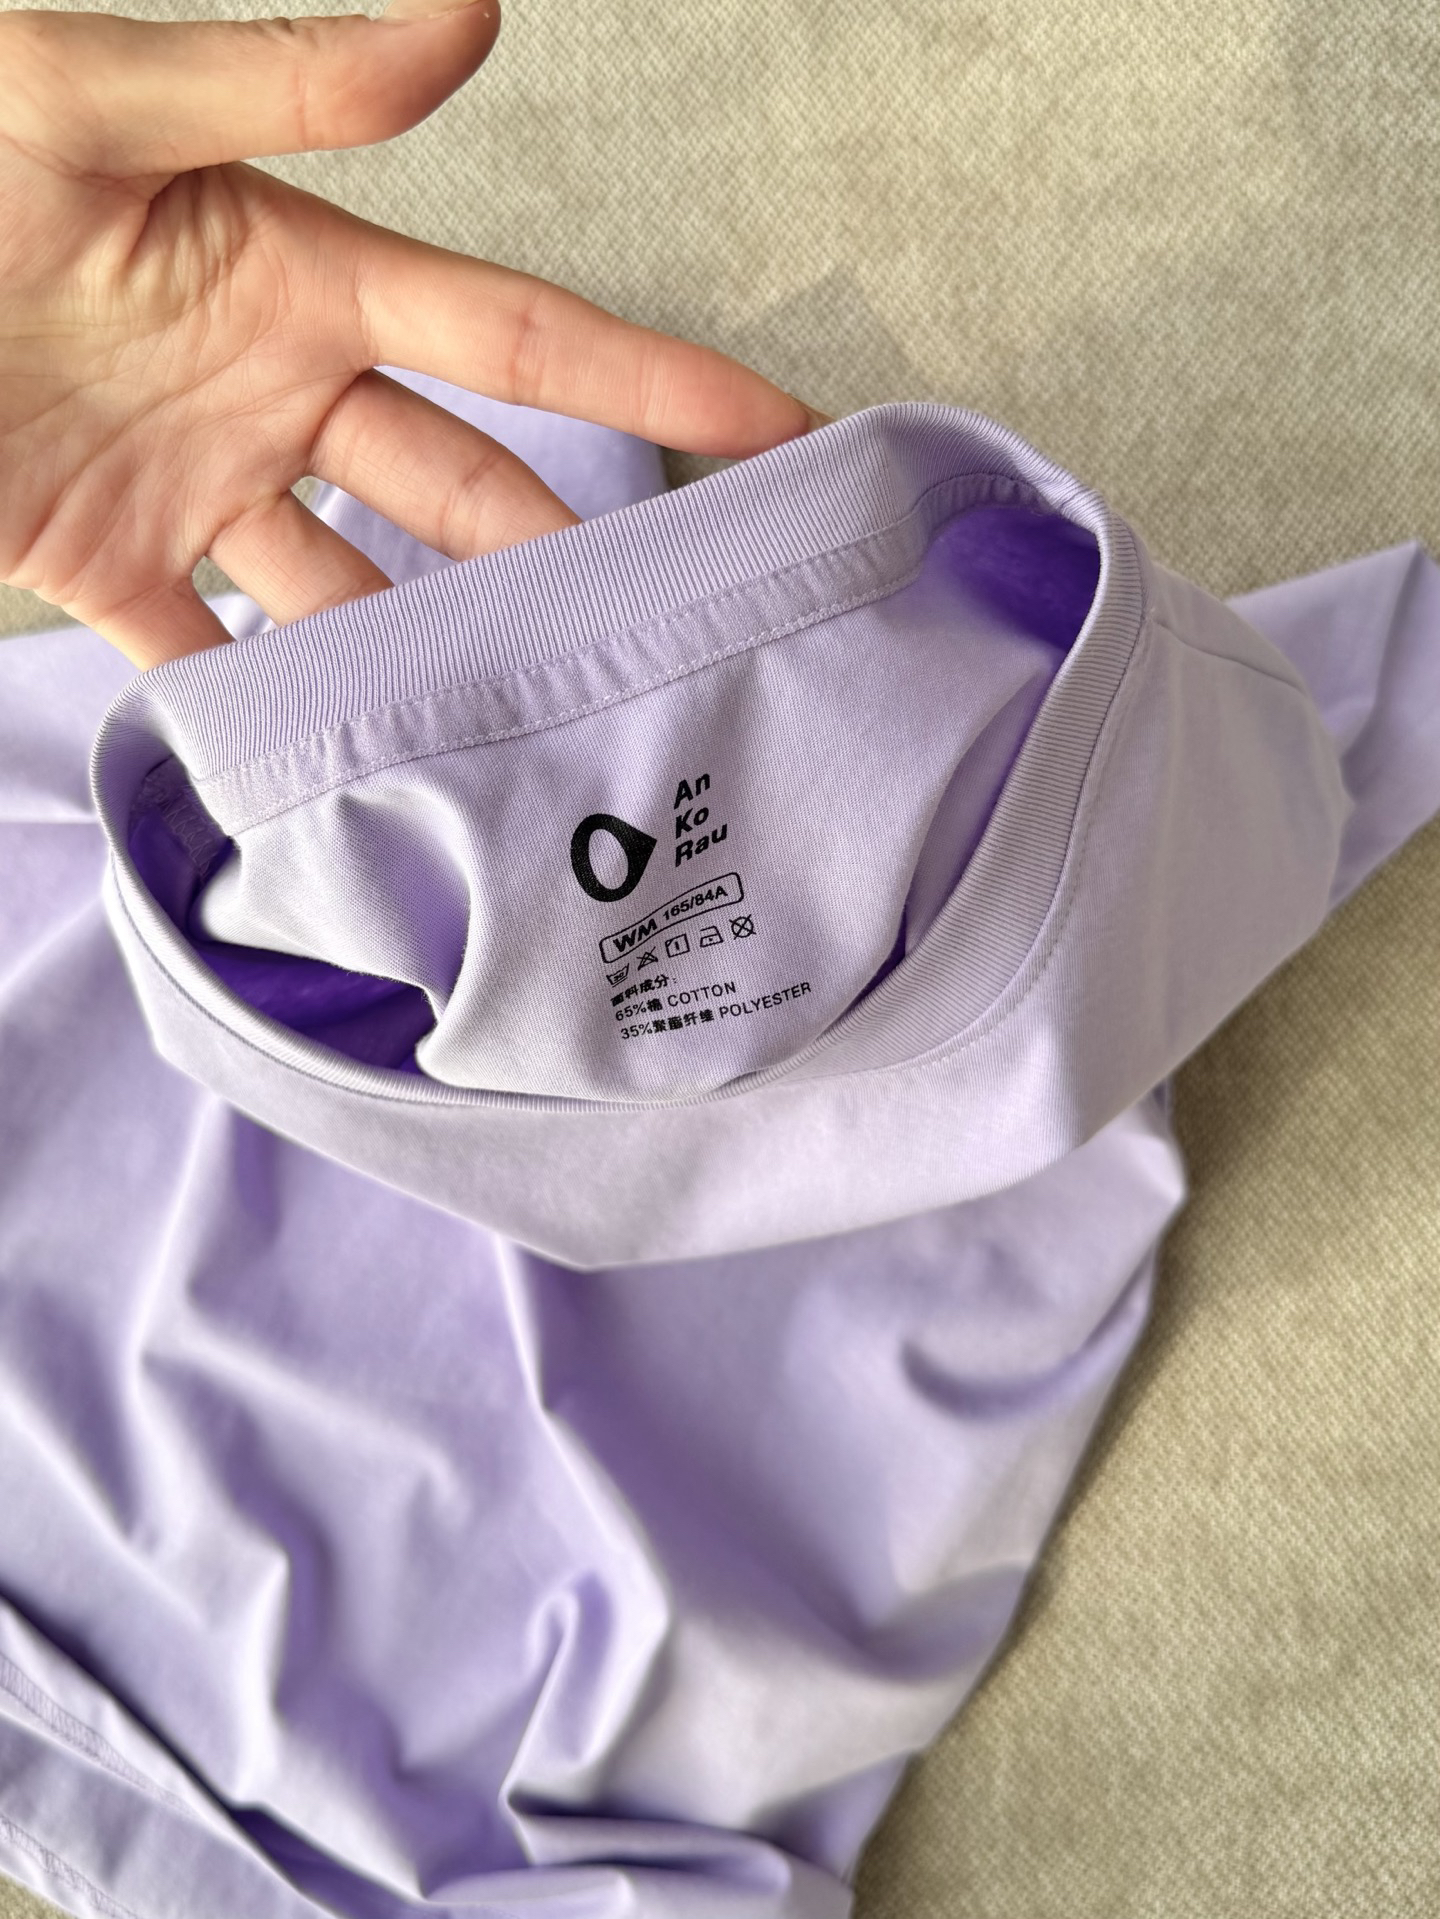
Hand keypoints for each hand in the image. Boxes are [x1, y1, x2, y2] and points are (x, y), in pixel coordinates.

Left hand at [0, 2, 823, 667]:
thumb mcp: (83, 96)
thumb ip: (282, 76)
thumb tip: (476, 16)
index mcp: (295, 269)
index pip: (511, 338)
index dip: (648, 379)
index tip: (775, 424)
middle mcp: (273, 387)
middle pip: (462, 490)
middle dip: (569, 556)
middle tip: (678, 638)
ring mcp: (198, 486)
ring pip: (361, 590)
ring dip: (442, 655)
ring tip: (540, 729)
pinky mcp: (108, 566)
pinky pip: (218, 656)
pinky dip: (275, 719)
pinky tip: (355, 774)